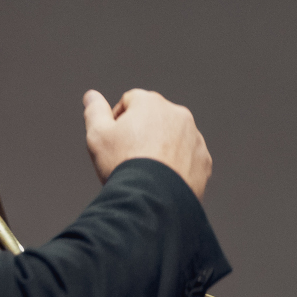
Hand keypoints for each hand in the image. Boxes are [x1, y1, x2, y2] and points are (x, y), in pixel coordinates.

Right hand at [81, 88, 211, 198]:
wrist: (153, 200)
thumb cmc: (123, 165)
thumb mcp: (98, 135)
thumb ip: (95, 111)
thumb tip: (92, 96)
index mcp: (151, 102)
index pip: (130, 102)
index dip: (118, 121)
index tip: (115, 142)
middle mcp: (178, 114)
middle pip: (154, 119)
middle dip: (143, 133)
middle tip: (130, 158)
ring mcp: (194, 137)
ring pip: (173, 138)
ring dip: (162, 148)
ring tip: (148, 171)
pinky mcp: (204, 160)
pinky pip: (188, 158)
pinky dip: (178, 165)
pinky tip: (164, 180)